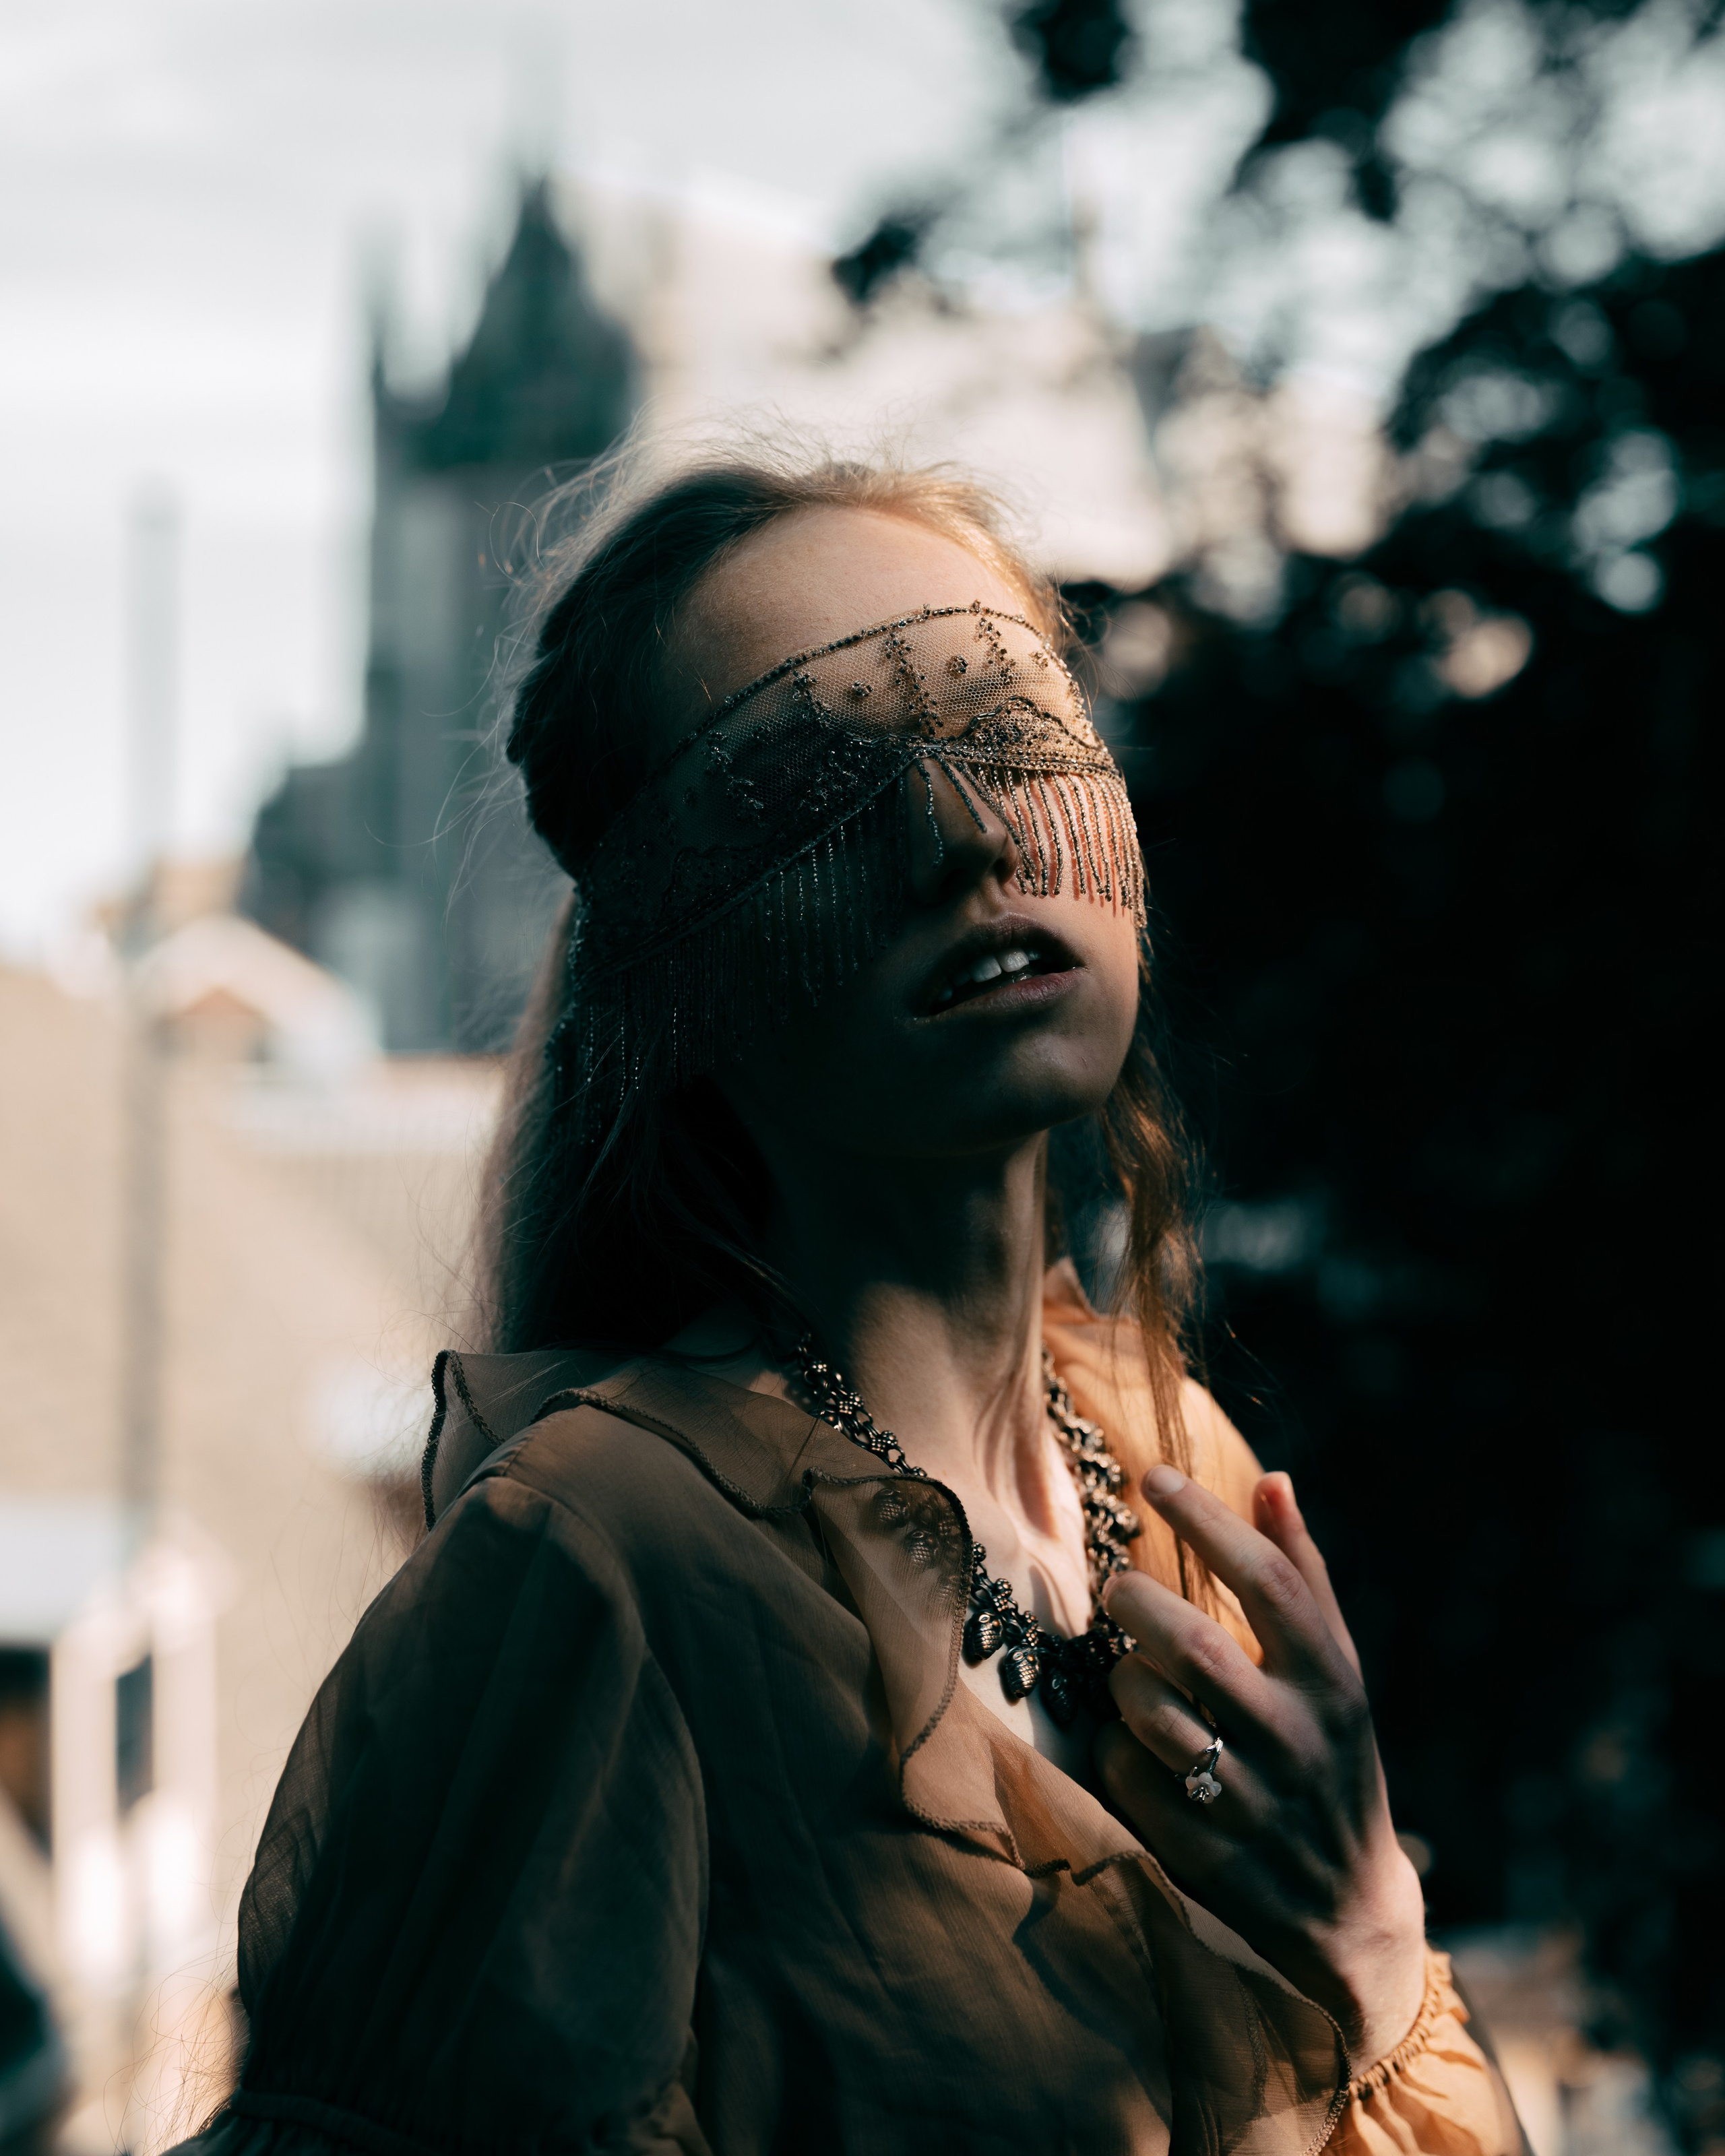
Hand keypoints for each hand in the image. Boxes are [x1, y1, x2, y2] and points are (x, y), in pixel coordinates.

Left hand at [1096, 1465, 1427, 2068]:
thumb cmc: (1330, 1756)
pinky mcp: (1207, 1857)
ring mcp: (1252, 1803)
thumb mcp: (1335, 1669)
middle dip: (1138, 1603)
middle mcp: (1296, 1738)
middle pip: (1195, 1647)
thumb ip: (1301, 1575)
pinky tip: (1132, 1745)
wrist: (1350, 1909)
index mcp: (1330, 1681)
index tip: (1154, 1475)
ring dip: (1123, 1680)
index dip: (1207, 1520)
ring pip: (1152, 1713)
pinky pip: (1128, 1779)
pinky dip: (1114, 1750)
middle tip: (1116, 1588)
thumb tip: (1274, 1480)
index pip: (1269, 1581)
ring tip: (1130, 1672)